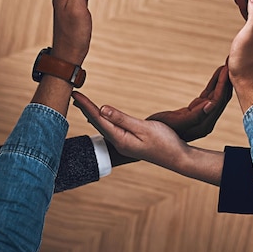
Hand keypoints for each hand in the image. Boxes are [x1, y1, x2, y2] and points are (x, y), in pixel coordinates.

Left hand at [72, 93, 223, 183]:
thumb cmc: (165, 142)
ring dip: (93, 114)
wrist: (178, 158)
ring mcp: (124, 143)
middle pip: (98, 122)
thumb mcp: (144, 127)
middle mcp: (119, 142)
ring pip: (104, 126)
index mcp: (120, 138)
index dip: (86, 105)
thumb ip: (122, 119)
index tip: (75, 93)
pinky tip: (102, 117)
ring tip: (83, 104)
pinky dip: (103, 119)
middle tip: (74, 95)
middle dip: (85, 109)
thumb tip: (102, 109)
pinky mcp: (130, 142)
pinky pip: (111, 128)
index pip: (99, 118)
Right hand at [147, 63, 231, 141]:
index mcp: (204, 125)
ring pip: (215, 95)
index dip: (223, 85)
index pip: (218, 102)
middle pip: (220, 98)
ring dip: (221, 80)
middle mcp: (206, 121)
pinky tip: (218, 74)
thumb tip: (211, 105)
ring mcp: (201, 116)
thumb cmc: (159, 132)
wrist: (149, 137)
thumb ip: (195, 116)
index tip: (227, 69)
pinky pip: (207, 95)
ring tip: (227, 65)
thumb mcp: (177, 123)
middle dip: (227, 80)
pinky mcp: (195, 111)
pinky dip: (213, 84)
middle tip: (232, 62)